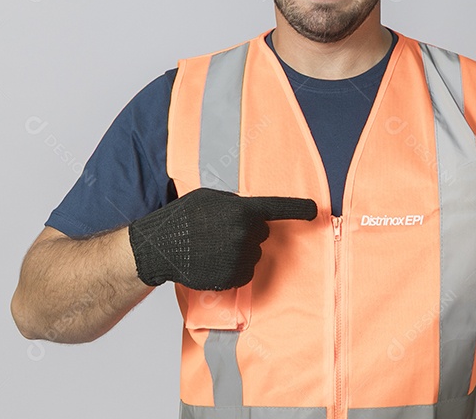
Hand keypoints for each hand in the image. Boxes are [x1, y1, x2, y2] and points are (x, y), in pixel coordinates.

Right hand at [128, 187, 317, 290]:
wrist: (159, 247)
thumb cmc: (182, 217)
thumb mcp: (209, 199)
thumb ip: (235, 204)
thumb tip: (253, 212)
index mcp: (242, 210)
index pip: (277, 208)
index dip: (298, 209)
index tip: (315, 210)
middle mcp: (245, 233)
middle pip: (262, 233)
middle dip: (247, 232)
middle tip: (219, 231)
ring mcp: (240, 257)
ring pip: (253, 254)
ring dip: (239, 252)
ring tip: (211, 248)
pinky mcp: (233, 278)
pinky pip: (244, 273)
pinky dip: (233, 270)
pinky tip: (213, 262)